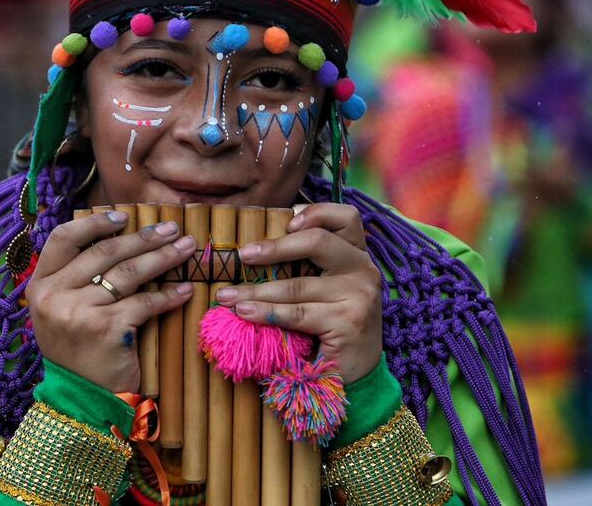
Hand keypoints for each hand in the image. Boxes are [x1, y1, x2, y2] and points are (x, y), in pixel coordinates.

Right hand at [27, 210, 195, 392]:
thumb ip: (75, 278)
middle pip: (105, 252)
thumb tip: (113, 235)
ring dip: (163, 257)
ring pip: (128, 273)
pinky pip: (145, 302)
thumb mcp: (61, 312)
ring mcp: (79, 312)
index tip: (124, 217)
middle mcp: (54, 295)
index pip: (63, 238)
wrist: (83, 402)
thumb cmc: (78, 352)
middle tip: (173, 230)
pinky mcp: (107, 329)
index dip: (95, 223)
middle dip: (144, 238)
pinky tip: (185, 290)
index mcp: (40, 286)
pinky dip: (169, 295)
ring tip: (187, 249)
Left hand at [215, 203, 382, 383]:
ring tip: (227, 296)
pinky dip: (265, 312)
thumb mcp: (323, 290)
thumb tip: (255, 248)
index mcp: (358, 255)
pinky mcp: (349, 321)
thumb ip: (306, 266)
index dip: (316, 213)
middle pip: (319, 242)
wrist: (355, 377)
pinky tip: (244, 313)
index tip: (286, 220)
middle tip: (243, 255)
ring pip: (298, 284)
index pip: (346, 217)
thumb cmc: (330, 328)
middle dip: (275, 247)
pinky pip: (297, 313)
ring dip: (256, 290)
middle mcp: (364, 270)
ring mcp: (359, 295)